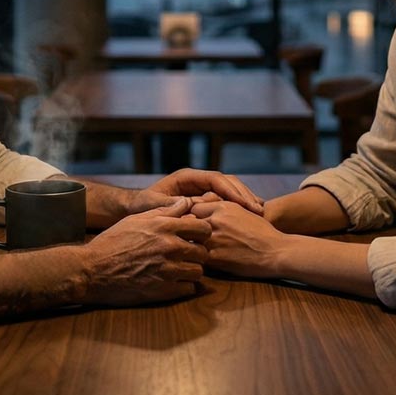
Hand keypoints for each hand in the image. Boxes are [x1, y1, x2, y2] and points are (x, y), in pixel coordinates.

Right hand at [79, 198, 210, 305]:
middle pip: (204, 251)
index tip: (194, 237)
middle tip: (186, 255)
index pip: (204, 228)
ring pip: (199, 271)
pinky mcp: (164, 291)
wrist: (93, 270)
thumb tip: (186, 202)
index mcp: (165, 227)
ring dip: (191, 270)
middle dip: (197, 253)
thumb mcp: (137, 219)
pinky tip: (173, 281)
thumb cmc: (113, 241)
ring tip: (179, 269)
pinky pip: (189, 288)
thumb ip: (165, 210)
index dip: (202, 233)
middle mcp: (170, 247)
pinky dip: (184, 286)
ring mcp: (168, 270)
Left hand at [136, 168, 264, 214]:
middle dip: (244, 194)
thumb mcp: (152, 205)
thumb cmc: (141, 206)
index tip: (246, 204)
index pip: (215, 179)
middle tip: (259, 209)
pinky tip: (252, 217)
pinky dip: (240, 207)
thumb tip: (187, 205)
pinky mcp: (205, 200)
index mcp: (187, 177)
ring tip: (260, 213)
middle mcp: (197, 181)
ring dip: (245, 200)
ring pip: (230, 190)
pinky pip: (226, 200)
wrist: (135, 208)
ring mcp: (202, 190)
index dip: (232, 191)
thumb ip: (168, 205)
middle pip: (227, 182)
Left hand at [190, 200, 291, 279]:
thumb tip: (204, 203)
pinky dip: (198, 258)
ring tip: (191, 249)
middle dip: (187, 229)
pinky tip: (202, 260)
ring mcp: (214, 239)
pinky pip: (197, 256)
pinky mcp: (215, 258)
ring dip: (190, 244)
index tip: (193, 222)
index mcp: (223, 207)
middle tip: (187, 236)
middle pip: (188, 222)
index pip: (194, 207)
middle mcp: (216, 221)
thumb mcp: (242, 211)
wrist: (276, 252)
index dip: (192, 215)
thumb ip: (222, 207)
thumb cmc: (262, 232)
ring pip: (189, 239)